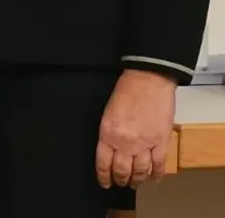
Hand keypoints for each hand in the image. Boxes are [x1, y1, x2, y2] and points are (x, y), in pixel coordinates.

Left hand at [97, 68, 176, 187]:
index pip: (103, 163)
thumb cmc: (126, 92)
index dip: (104, 176)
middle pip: (122, 170)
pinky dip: (157, 174)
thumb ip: (109, 132)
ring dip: (138, 180)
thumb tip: (111, 147)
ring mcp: (144, 144)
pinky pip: (159, 165)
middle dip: (121, 180)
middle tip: (122, 183)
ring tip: (136, 183)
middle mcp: (125, 143)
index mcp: (107, 134)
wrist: (148, 81)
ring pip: (140, 171)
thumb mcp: (108, 113)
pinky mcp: (161, 142)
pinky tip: (154, 178)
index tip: (105, 182)